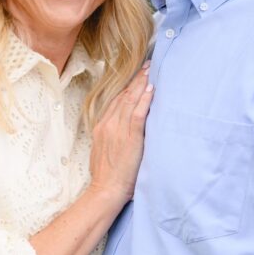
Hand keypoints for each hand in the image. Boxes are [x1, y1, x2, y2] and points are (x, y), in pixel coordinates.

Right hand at [89, 64, 152, 204]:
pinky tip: (151, 89)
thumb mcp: (106, 152)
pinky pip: (137, 113)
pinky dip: (144, 100)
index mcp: (102, 127)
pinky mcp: (129, 137)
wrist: (105, 190)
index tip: (136, 75)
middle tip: (147, 64)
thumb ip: (114, 138)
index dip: (127, 87)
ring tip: (151, 70)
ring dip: (142, 83)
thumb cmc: (108, 176)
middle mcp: (108, 124)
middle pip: (123, 95)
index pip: (116, 101)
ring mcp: (117, 129)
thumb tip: (125, 133)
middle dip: (136, 79)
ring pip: (130, 100)